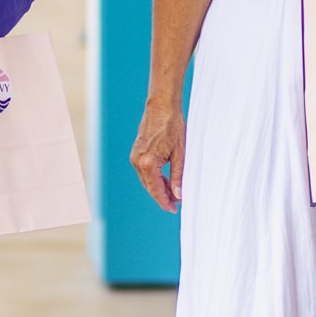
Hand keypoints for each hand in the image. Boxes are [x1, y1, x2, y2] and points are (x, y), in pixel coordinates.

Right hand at [129, 98, 186, 212]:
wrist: (161, 106)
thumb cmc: (172, 126)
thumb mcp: (180, 153)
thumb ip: (178, 176)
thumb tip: (178, 194)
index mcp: (148, 163)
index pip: (156, 189)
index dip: (165, 202)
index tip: (173, 210)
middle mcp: (138, 161)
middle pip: (149, 187)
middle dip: (162, 196)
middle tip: (176, 204)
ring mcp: (135, 156)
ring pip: (146, 180)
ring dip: (158, 187)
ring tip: (173, 192)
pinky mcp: (136, 152)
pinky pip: (144, 171)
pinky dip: (154, 177)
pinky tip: (164, 179)